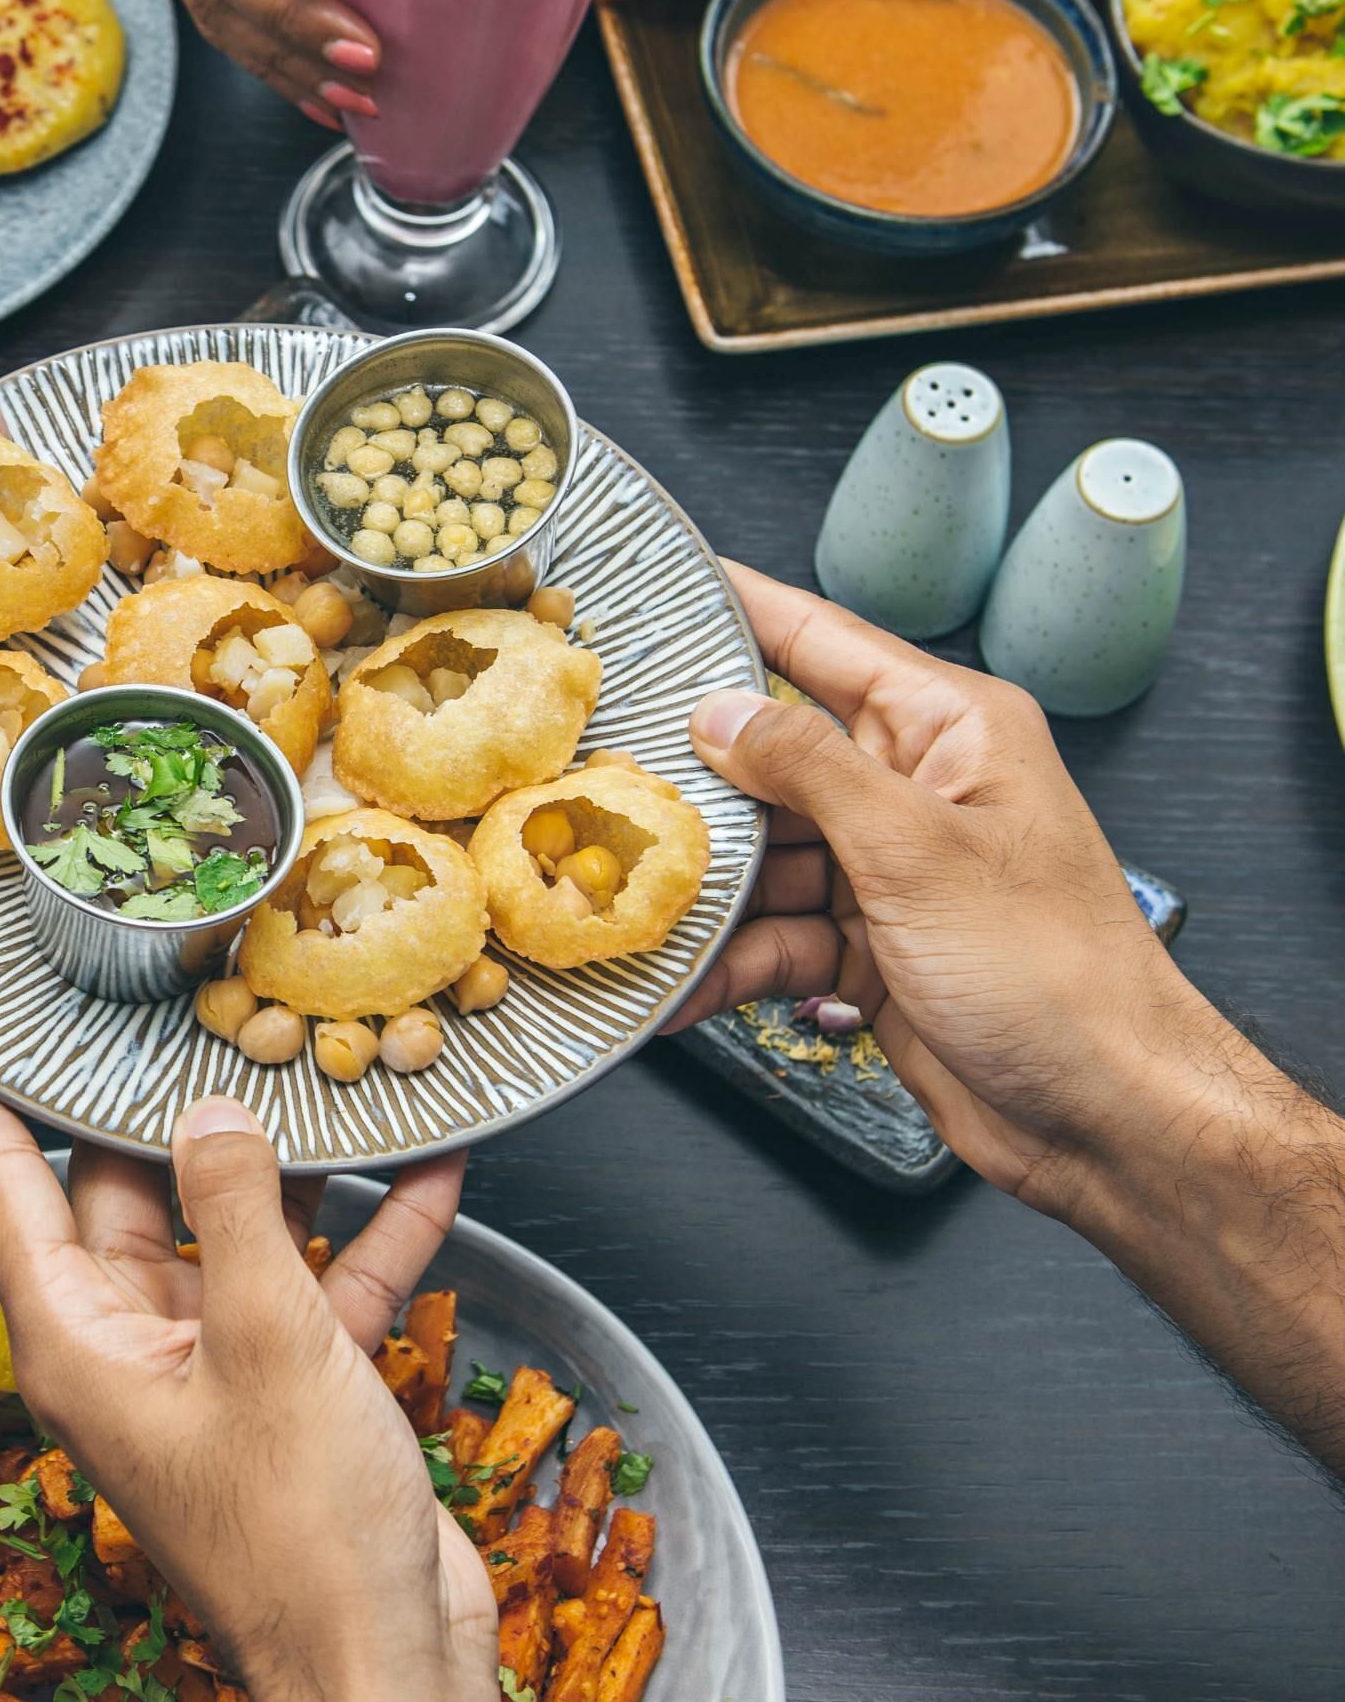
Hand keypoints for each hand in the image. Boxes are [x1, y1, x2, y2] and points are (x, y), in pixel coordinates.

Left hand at [0, 1062, 543, 1701]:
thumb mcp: (268, 1343)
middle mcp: (127, 1349)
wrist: (387, 1673)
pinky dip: (367, 1238)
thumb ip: (240, 1212)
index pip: (5, 1190)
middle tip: (186, 999)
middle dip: (167, 1106)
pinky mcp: (286, 1394)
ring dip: (289, 1167)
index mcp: (76, 1341)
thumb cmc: (301, 1540)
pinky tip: (427, 1170)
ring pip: (232, 1234)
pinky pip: (315, 1289)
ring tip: (323, 1062)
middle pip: (127, 1194)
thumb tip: (211, 1116)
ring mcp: (207, 1371)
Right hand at [666, 564, 1204, 1213]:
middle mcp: (916, 790)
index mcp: (950, 731)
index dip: (739, 612)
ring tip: (628, 903)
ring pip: (763, 856)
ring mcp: (890, 871)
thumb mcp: (917, 849)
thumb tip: (720, 712)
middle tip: (596, 774)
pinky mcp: (870, 947)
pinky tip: (679, 985)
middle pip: (774, 759)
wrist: (1105, 1112)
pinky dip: (731, 962)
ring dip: (702, 889)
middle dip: (692, 780)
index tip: (660, 589)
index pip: (824, 642)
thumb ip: (810, 768)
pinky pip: (777, 936)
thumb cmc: (1052, 968)